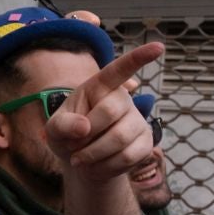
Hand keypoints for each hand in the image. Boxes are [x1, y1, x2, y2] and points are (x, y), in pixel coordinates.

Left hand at [45, 43, 165, 179]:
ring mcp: (137, 120)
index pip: (119, 69)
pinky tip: (96, 166)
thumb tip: (85, 127)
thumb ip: (62, 124)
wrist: (82, 161)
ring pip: (120, 138)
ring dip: (93, 154)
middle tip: (73, 146)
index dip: (138, 58)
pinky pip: (129, 157)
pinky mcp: (145, 142)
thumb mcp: (54, 129)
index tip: (159, 47)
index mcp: (100, 86)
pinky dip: (106, 167)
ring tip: (81, 159)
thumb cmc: (68, 135)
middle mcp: (122, 99)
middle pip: (110, 111)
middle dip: (86, 134)